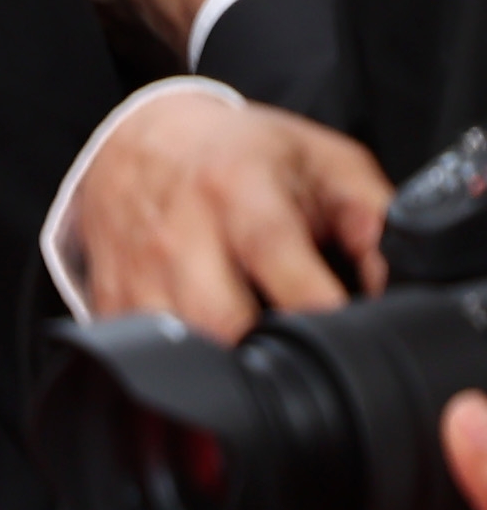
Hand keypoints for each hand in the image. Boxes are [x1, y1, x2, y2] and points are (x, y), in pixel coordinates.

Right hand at [61, 88, 387, 336]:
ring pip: (174, 351)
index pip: (276, 259)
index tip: (345, 338)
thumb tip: (400, 292)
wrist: (142, 139)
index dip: (316, 308)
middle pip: (218, 321)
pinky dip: (177, 370)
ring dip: (220, 367)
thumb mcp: (326, 166)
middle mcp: (179, 232)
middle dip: (265, 354)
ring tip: (255, 363)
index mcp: (238, 191)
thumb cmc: (243, 155)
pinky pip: (140, 356)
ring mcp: (136, 269)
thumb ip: (378, 224)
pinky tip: (207, 354)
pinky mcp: (108, 297)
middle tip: (302, 362)